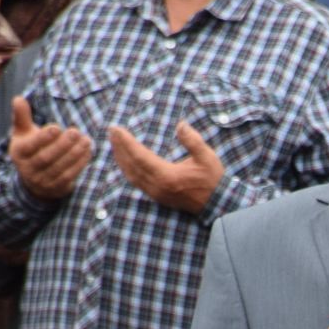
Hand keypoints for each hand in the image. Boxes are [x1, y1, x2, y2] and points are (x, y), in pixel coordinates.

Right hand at [8, 96, 90, 201]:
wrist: (35, 179)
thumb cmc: (31, 147)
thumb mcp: (23, 132)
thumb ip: (22, 116)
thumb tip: (18, 98)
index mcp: (18, 153)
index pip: (30, 146)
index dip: (43, 138)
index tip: (57, 127)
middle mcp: (28, 169)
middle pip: (46, 158)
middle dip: (62, 145)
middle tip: (76, 131)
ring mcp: (42, 181)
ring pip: (59, 168)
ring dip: (74, 154)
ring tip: (86, 140)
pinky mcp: (57, 188)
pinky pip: (70, 176)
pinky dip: (80, 163)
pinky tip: (88, 151)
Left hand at [108, 122, 223, 214]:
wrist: (217, 204)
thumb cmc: (213, 180)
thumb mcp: (206, 157)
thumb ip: (193, 141)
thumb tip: (181, 124)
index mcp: (167, 176)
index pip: (139, 156)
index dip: (126, 142)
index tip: (116, 129)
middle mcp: (157, 186)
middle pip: (131, 165)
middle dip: (119, 147)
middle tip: (111, 131)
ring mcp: (156, 193)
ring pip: (131, 175)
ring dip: (120, 158)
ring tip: (114, 144)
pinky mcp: (158, 197)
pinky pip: (136, 182)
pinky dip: (127, 169)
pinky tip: (125, 162)